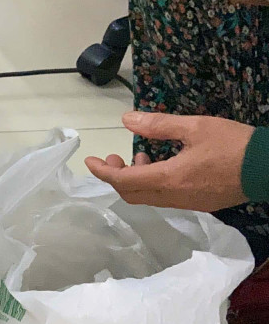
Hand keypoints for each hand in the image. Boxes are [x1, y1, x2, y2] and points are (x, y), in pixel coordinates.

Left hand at [84, 112, 254, 211]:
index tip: (90, 160)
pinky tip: (160, 164)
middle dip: (116, 177)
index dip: (103, 172)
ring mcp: (186, 204)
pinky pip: (164, 198)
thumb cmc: (233, 145)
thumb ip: (158, 125)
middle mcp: (173, 197)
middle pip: (131, 194)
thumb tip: (126, 120)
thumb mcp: (195, 127)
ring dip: (135, 179)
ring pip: (147, 198)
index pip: (123, 181)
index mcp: (168, 179)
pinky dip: (152, 183)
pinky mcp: (198, 204)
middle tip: (112, 158)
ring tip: (139, 155)